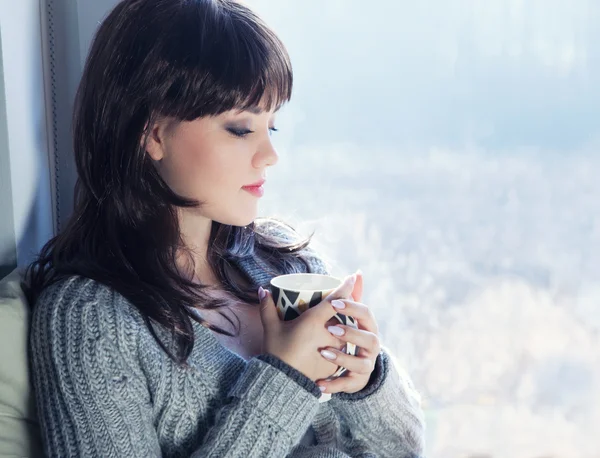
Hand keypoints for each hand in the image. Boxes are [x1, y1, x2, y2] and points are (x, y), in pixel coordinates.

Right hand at [258, 274, 357, 381]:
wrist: (283, 384)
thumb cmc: (276, 353)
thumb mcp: (271, 328)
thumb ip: (267, 307)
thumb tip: (262, 290)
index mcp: (314, 321)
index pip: (336, 299)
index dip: (346, 287)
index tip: (352, 277)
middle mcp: (328, 333)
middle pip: (345, 314)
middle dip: (348, 306)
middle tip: (346, 299)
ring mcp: (334, 348)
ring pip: (346, 331)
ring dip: (347, 324)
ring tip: (345, 319)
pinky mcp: (336, 362)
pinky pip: (343, 347)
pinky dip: (343, 341)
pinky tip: (342, 339)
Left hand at [316, 270, 381, 394]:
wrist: (354, 368)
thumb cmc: (350, 336)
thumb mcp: (350, 317)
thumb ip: (352, 296)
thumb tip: (357, 272)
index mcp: (368, 327)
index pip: (366, 314)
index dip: (353, 307)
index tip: (334, 302)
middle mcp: (372, 347)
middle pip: (370, 340)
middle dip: (352, 333)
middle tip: (331, 328)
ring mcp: (366, 366)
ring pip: (361, 365)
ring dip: (343, 358)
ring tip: (323, 352)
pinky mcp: (357, 383)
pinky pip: (348, 385)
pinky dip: (334, 385)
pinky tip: (318, 384)